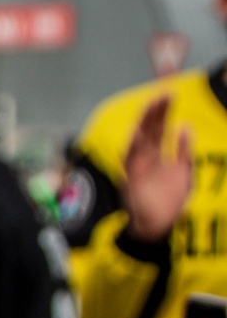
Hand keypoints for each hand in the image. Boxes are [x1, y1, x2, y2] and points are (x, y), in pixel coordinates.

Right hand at [123, 95, 192, 241]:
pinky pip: (132, 158)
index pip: (159, 127)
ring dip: (147, 121)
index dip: (163, 110)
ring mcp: (137, 166)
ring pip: (140, 138)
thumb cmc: (168, 201)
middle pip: (150, 129)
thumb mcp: (182, 171)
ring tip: (155, 103)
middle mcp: (145, 157)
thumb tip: (185, 126)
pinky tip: (141, 131)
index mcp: (157, 154)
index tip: (169, 92)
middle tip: (165, 91)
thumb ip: (182, 150)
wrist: (156, 226)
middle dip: (156, 110)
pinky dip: (135, 145)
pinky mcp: (131, 177)